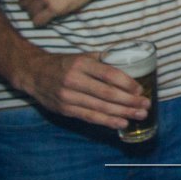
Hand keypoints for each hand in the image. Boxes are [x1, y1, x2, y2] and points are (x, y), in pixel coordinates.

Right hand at [16, 49, 146, 129]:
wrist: (34, 73)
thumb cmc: (65, 64)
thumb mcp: (83, 56)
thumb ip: (104, 62)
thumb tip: (131, 66)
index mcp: (81, 64)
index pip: (109, 74)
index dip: (126, 83)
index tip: (141, 89)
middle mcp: (74, 81)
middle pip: (107, 94)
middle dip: (129, 101)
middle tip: (146, 104)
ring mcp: (68, 97)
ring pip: (100, 108)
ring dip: (123, 113)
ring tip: (139, 115)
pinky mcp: (65, 110)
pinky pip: (89, 117)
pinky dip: (107, 121)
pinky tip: (121, 122)